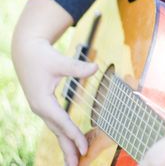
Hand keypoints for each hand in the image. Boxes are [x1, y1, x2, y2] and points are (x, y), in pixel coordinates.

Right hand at [12, 36, 96, 165]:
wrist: (26, 52)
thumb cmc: (42, 56)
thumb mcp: (59, 61)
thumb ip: (76, 67)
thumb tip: (95, 68)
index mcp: (42, 101)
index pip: (62, 122)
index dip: (74, 135)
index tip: (84, 148)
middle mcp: (41, 108)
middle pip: (57, 132)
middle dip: (67, 149)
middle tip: (77, 165)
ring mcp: (42, 108)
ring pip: (56, 130)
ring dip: (65, 145)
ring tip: (74, 162)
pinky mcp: (45, 106)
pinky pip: (56, 124)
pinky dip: (64, 135)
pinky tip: (71, 143)